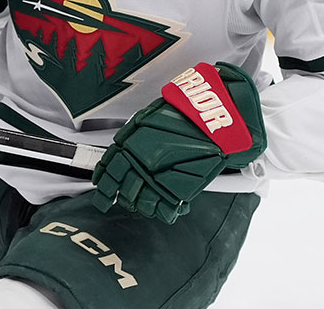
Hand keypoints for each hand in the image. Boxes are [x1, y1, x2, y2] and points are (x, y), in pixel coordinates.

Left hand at [91, 62, 265, 222]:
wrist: (221, 118)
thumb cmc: (191, 111)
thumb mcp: (156, 114)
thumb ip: (139, 132)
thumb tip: (127, 146)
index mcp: (131, 141)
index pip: (107, 169)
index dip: (103, 181)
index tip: (103, 187)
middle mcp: (141, 162)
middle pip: (120, 189)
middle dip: (119, 196)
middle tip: (119, 199)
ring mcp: (159, 178)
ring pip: (139, 203)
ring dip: (140, 204)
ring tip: (145, 202)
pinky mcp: (179, 191)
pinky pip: (164, 211)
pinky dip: (163, 212)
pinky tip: (165, 208)